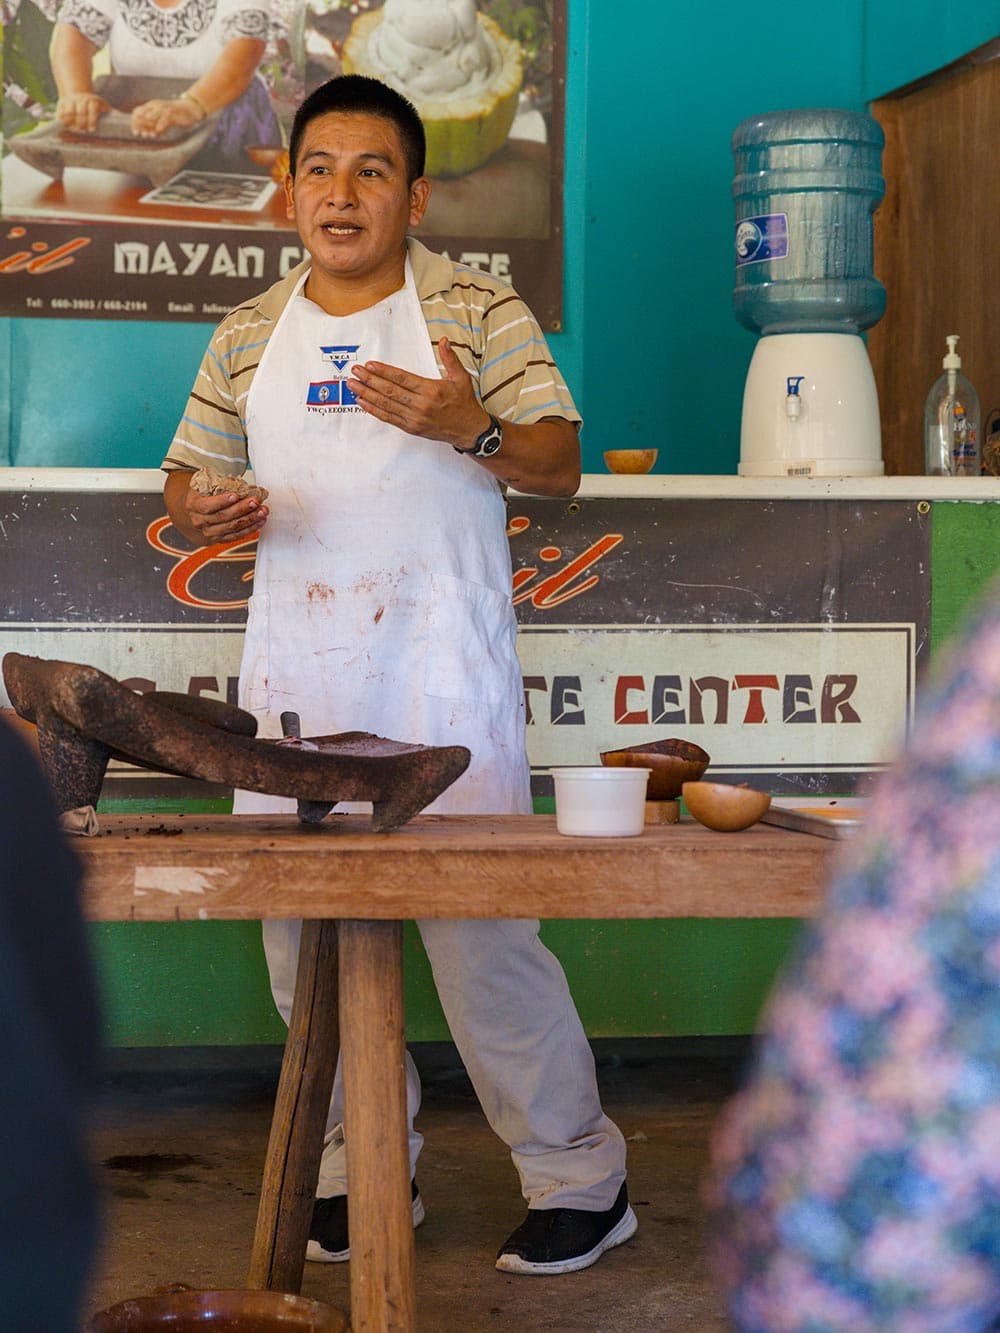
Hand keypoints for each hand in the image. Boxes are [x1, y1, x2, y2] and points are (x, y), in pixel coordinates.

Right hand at [55, 91, 110, 132]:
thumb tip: (127, 123)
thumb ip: (113, 114)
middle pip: (81, 112)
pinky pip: (61, 112)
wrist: (79, 95)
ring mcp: (71, 100)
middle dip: (82, 123)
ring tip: (75, 129)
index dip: (92, 119)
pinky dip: (63, 120)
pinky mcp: (62, 103)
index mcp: (93, 100)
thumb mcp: (105, 107)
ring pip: (70, 111)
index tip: (92, 129)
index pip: (93, 108)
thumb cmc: (95, 106)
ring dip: (72, 122)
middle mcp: (82, 99)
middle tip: (83, 131)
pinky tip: (66, 126)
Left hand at [131, 96, 203, 138]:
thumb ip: (153, 125)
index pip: (137, 112)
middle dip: (140, 126)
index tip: (135, 133)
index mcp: (151, 105)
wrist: (189, 109)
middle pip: (142, 114)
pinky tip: (158, 132)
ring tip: (148, 135)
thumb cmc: (175, 115)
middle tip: (141, 135)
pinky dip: (160, 126)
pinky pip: (164, 119)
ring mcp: (163, 108)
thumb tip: (145, 134)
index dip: (134, 123)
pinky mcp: (172, 112)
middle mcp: (155, 105)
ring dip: (148, 127)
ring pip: (151, 116)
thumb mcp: (162, 120)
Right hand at [181, 487, 267, 545]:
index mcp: (193, 505)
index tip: (236, 495)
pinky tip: (260, 521)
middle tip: (255, 502)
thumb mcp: (207, 485)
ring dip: (250, 519)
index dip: (222, 501)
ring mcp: (209, 532)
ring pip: (232, 527)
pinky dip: (250, 528)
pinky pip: (236, 536)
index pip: (207, 506)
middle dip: (242, 509)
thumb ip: (220, 484)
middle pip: (222, 517)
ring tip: (262, 511)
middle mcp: (199, 521)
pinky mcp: (220, 539)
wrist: (197, 512)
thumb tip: (236, 483)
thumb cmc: (205, 495)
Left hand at [348, 336, 489, 449]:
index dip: (384, 372)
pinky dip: (374, 410)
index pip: (402, 379)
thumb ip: (450, 358)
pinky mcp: (411, 428)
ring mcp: (414, 418)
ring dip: (367, 394)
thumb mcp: (461, 378)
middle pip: (390, 391)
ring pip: (386, 405)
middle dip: (370, 381)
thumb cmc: (464, 403)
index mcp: (431, 390)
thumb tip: (444, 340)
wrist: (469, 430)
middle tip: (355, 372)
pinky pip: (389, 418)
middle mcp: (421, 405)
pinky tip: (363, 402)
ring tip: (353, 386)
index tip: (370, 365)